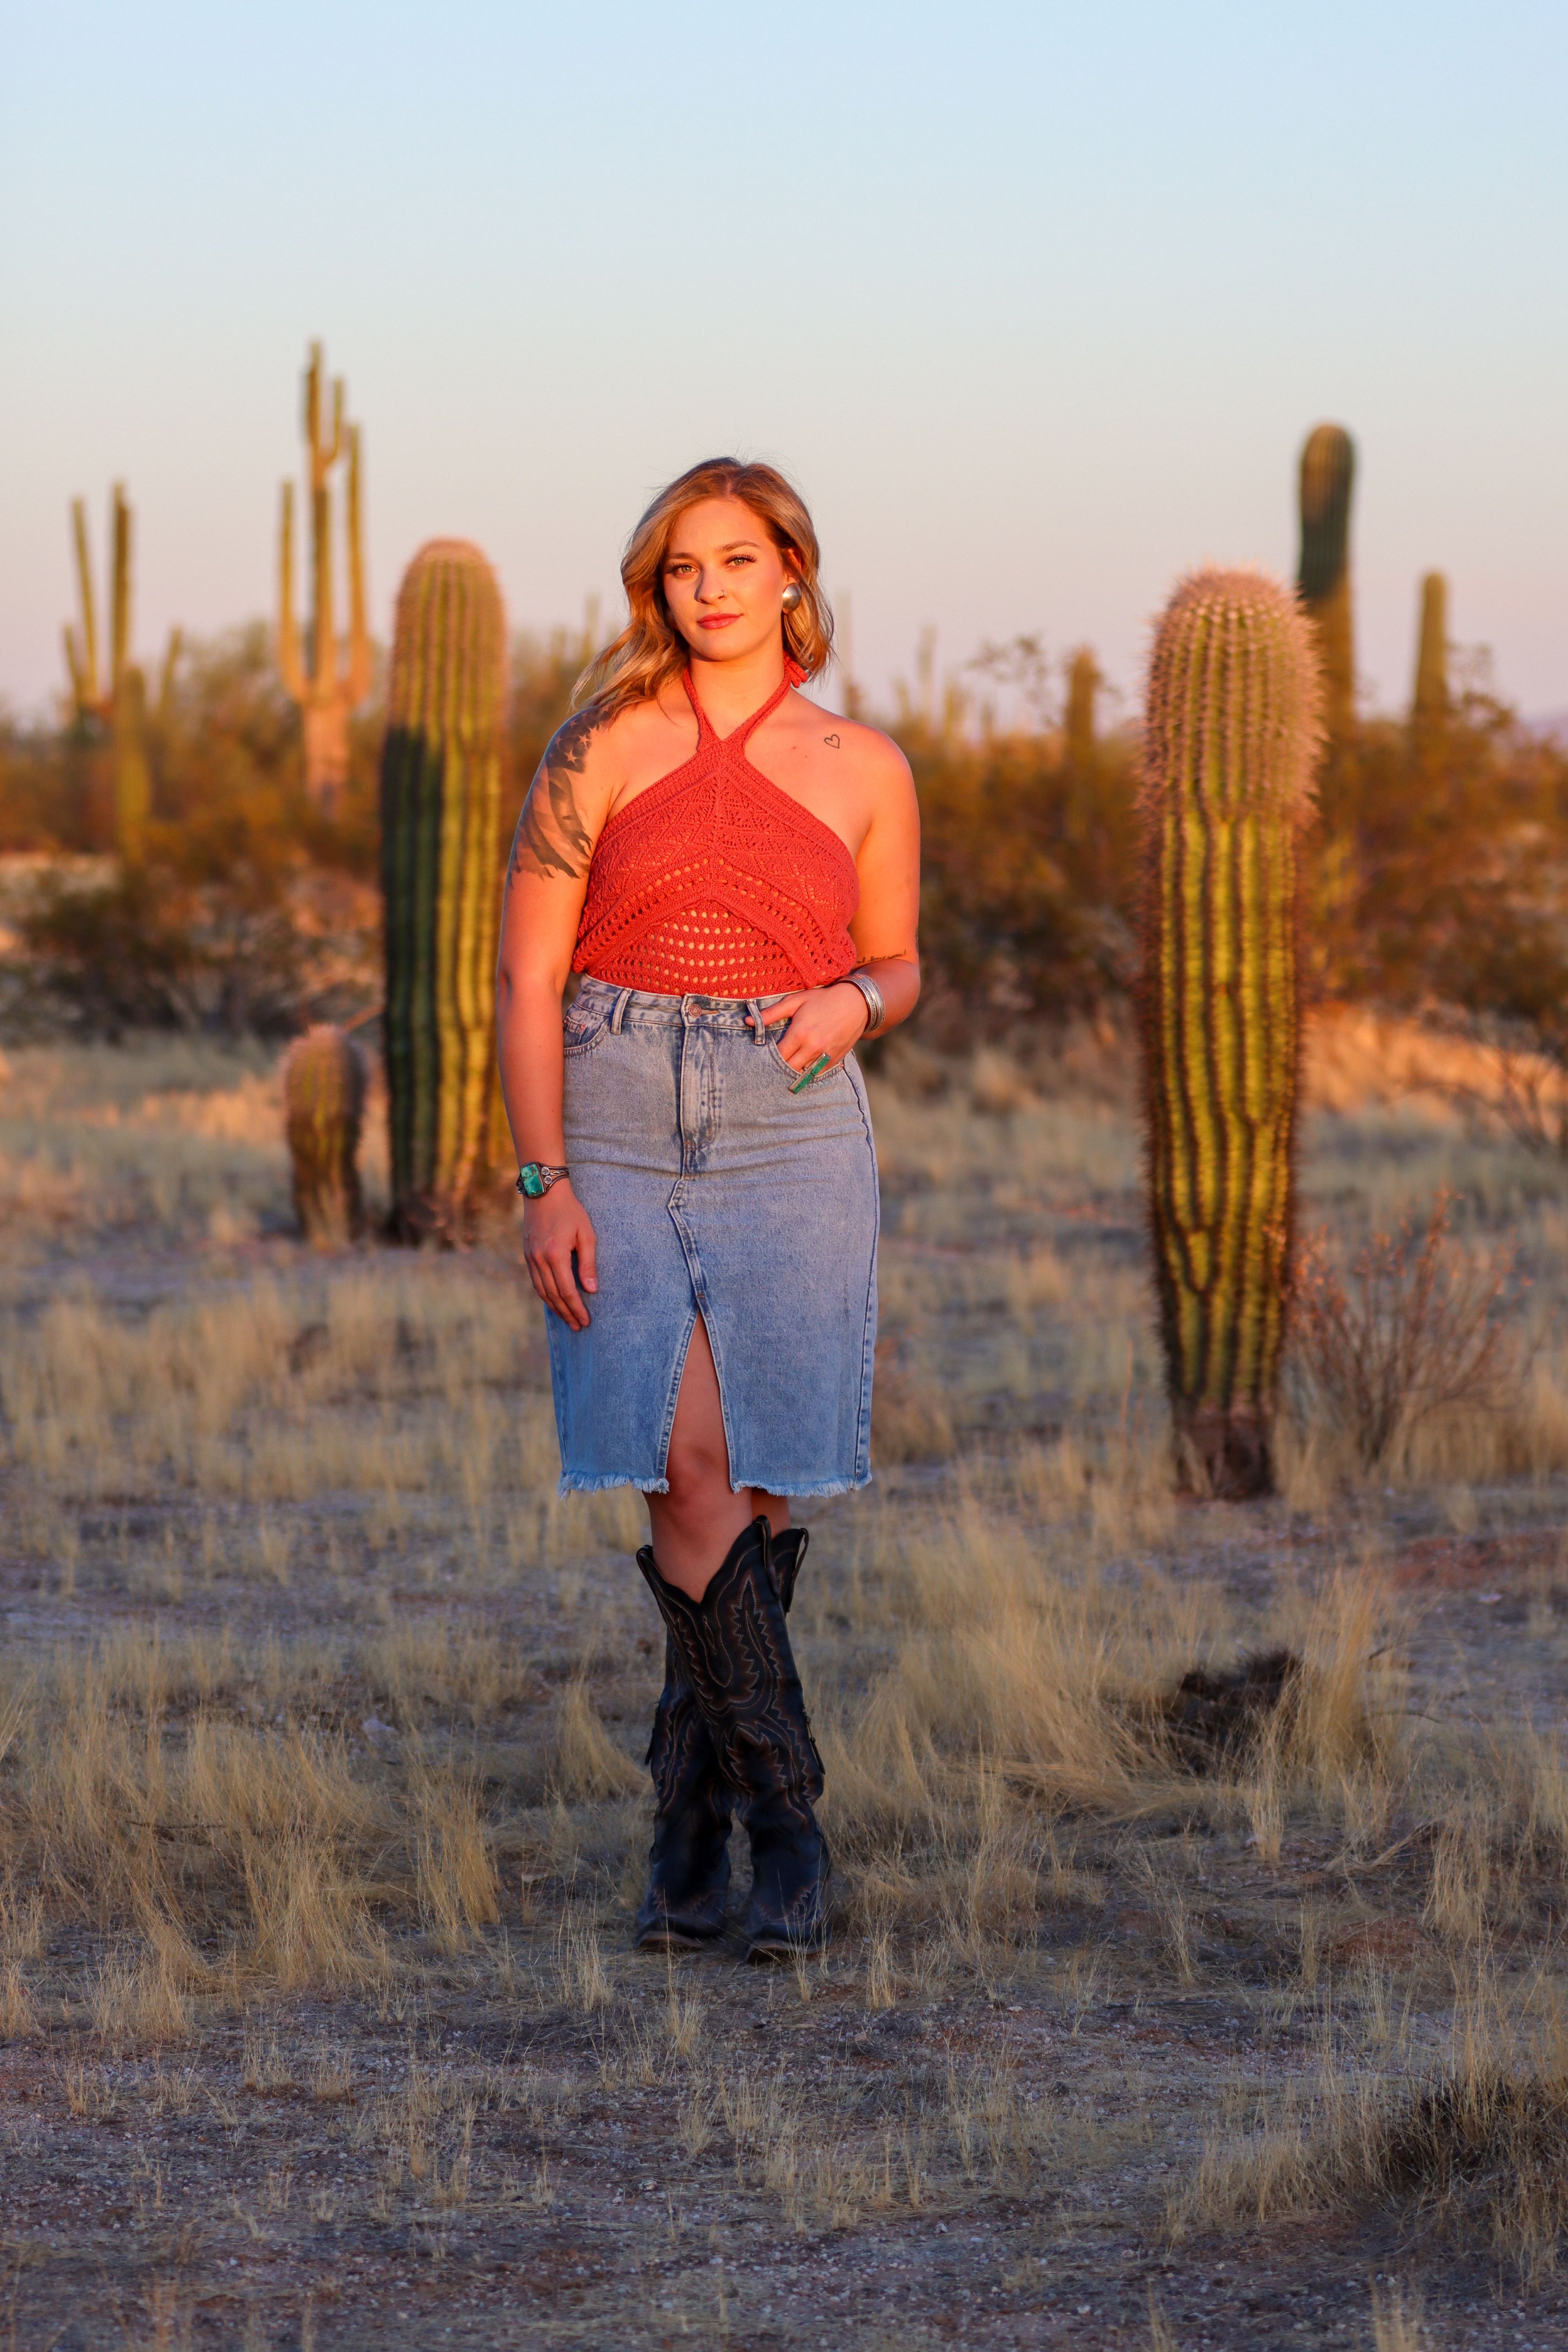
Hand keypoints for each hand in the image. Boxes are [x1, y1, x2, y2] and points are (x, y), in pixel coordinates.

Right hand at [521, 1181, 597, 1329]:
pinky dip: (545, 1295)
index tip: (586, 1320)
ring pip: (542, 1291)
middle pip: (553, 1295)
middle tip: (578, 1326)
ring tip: (568, 1319)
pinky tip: (554, 1302)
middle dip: (566, 1313)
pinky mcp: (527, 1254)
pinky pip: (535, 1282)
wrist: (543, 1192)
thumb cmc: (570, 1211)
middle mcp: (539, 1259)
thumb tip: (591, 1289)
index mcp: (555, 1255)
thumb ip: (588, 1263)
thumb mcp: (586, 1234)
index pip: (567, 1290)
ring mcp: (530, 1258)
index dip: (576, 1308)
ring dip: (555, 1308)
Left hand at [747, 981, 869, 1076]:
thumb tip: (748, 1021)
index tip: (763, 1057)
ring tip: (786, 1068)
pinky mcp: (835, 1060)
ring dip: (794, 1072)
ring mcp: (825, 1056)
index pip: (778, 1056)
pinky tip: (803, 1067)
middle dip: (779, 1068)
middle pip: (789, 1068)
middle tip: (771, 1066)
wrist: (857, 1003)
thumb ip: (772, 1013)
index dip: (768, 1058)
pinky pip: (818, 1074)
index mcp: (800, 1033)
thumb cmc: (823, 999)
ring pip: (804, 1074)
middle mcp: (813, 1048)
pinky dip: (809, 1073)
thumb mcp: (796, 1001)